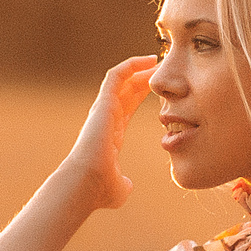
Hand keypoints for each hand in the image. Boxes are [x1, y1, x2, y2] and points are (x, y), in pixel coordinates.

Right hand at [56, 55, 157, 210]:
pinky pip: (116, 76)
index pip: (126, 107)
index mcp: (110, 134)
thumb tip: (127, 186)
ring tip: (157, 60)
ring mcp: (103, 109)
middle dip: (143, 78)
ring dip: (138, 68)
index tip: (159, 88)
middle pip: (125, 91)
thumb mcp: (118, 187)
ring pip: (121, 80)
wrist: (88, 183)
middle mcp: (105, 118)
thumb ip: (123, 183)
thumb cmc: (101, 189)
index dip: (141, 95)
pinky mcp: (103, 102)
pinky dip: (131, 65)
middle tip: (163, 68)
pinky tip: (148, 60)